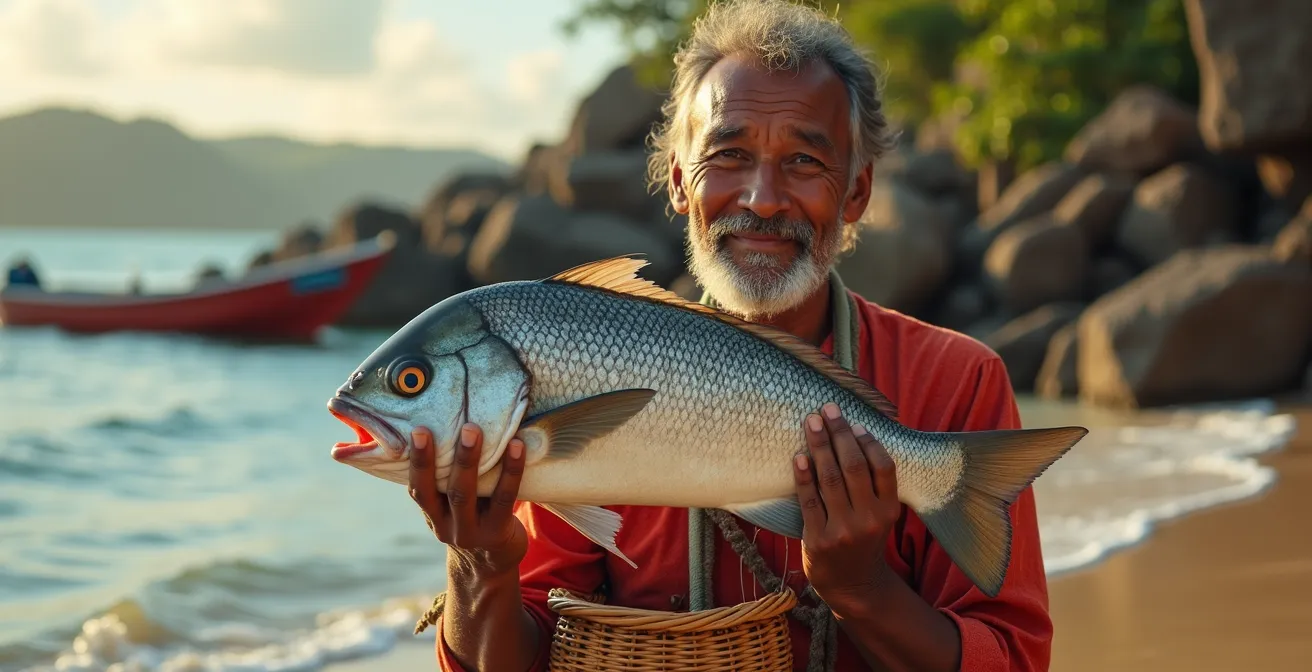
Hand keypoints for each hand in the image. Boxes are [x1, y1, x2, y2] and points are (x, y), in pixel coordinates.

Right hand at [408, 423, 527, 575]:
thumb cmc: (472, 517)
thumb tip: (450, 425)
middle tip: (452, 426)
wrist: (491, 563)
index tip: (417, 431)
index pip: (418, 489)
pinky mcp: (496, 533)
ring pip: (466, 495)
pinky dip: (510, 471)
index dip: (416, 461)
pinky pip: (503, 499)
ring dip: (470, 460)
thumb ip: (447, 479)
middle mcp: (446, 526)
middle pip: (442, 490)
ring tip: (475, 430)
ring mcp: (470, 533)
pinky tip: (517, 447)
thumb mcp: (451, 506)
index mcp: (432, 514)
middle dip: (442, 457)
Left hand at [793, 402, 900, 611]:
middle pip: (854, 466)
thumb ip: (874, 484)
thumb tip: (858, 433)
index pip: (884, 467)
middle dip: (839, 433)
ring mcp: (843, 531)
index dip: (869, 441)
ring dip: (819, 446)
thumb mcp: (881, 515)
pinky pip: (809, 501)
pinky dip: (803, 476)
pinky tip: (799, 457)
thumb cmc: (864, 538)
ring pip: (830, 479)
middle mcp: (869, 520)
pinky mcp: (818, 540)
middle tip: (827, 409)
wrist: (852, 584)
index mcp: (889, 510)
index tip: (855, 422)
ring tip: (811, 422)